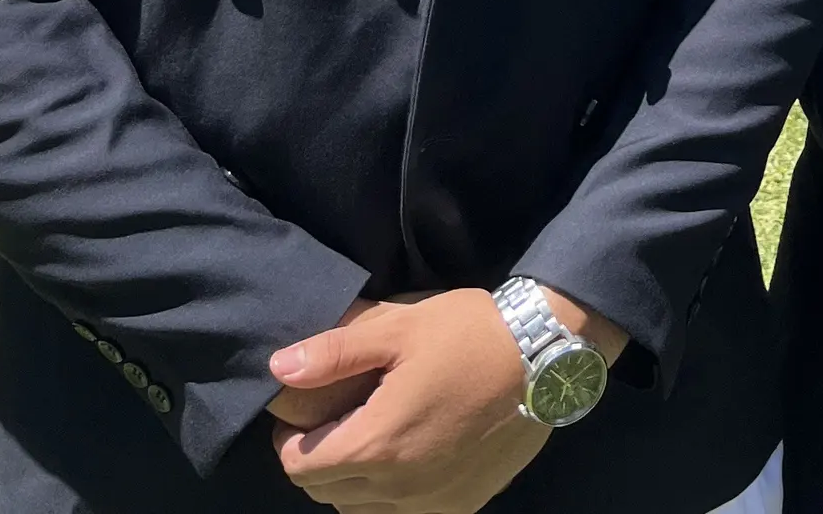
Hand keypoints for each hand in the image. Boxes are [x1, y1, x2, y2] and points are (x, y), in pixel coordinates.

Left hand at [269, 286, 624, 511]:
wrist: (544, 358)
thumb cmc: (466, 334)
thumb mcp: (398, 327)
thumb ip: (334, 352)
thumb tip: (278, 370)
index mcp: (376, 443)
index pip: (300, 466)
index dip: (289, 441)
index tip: (302, 415)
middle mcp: (397, 489)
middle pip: (327, 492)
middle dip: (318, 460)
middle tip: (335, 421)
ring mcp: (431, 505)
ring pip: (361, 511)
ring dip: (352, 482)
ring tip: (369, 438)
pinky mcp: (460, 507)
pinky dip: (389, 497)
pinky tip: (406, 458)